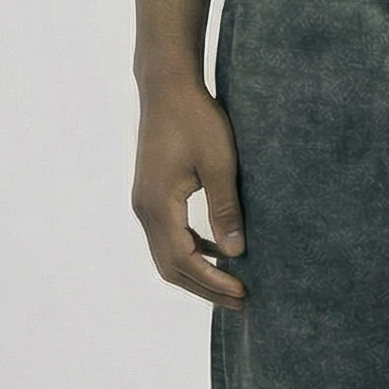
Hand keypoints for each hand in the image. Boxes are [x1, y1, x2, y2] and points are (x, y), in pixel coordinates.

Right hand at [131, 75, 248, 308]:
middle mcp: (145, 210)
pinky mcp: (152, 194)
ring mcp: (145, 203)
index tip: (243, 293)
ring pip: (167, 255)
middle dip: (205, 288)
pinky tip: (217, 251)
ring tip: (232, 285)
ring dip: (198, 272)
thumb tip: (235, 254)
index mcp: (158, 205)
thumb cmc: (195, 119)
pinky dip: (191, 251)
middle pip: (170, 267)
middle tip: (241, 301)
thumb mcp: (219, 163)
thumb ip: (225, 209)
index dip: (213, 282)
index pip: (184, 261)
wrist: (167, 87)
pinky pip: (168, 236)